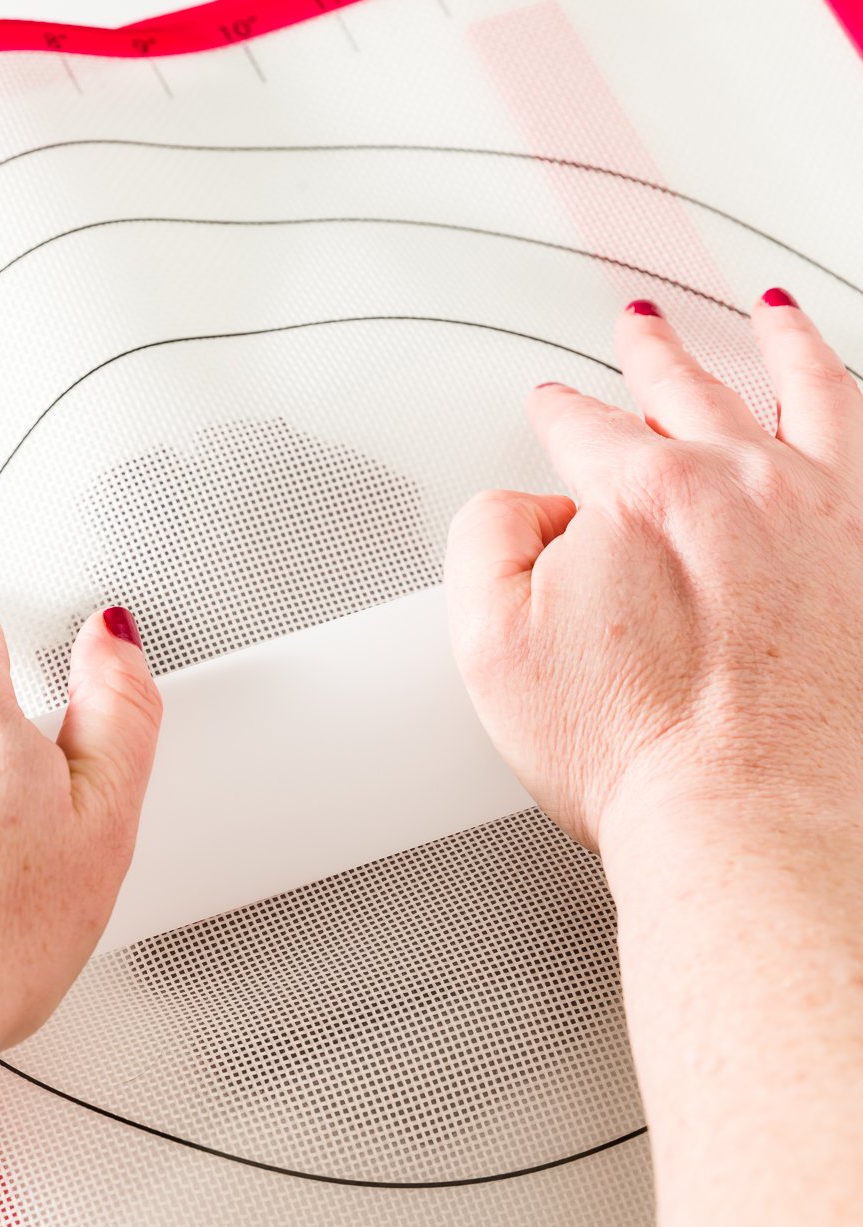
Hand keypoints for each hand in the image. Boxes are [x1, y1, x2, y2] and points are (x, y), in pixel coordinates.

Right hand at [445, 291, 862, 851]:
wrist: (746, 822)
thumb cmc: (636, 754)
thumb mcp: (489, 645)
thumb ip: (486, 539)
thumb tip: (527, 509)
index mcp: (644, 494)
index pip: (587, 430)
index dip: (561, 415)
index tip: (556, 409)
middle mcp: (744, 485)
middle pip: (690, 391)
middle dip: (654, 356)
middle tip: (640, 333)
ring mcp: (825, 517)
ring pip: (807, 390)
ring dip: (780, 343)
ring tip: (771, 317)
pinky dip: (857, 410)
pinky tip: (853, 407)